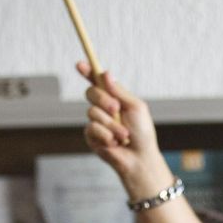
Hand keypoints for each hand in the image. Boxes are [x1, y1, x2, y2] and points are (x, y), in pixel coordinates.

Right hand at [78, 62, 175, 200]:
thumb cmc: (142, 133)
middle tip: (117, 109)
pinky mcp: (91, 136)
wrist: (140, 158)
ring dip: (111, 124)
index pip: (96, 81)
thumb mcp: (136, 107)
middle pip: (90, 93)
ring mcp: (95, 122)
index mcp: (114, 98)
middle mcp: (102, 108)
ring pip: (92, 113)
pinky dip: (106, 135)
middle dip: (104, 100)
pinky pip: (91, 128)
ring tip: (123, 135)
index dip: (87, 71)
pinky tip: (115, 143)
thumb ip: (120, 91)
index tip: (80, 64)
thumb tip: (106, 73)